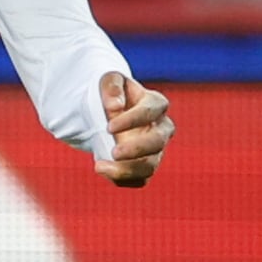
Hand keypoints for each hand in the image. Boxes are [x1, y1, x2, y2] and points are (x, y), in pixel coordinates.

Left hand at [95, 73, 171, 187]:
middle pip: (158, 142)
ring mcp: (156, 150)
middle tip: (114, 152)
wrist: (110, 115)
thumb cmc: (114, 95)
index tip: (109, 127)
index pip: (151, 111)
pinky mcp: (146, 165)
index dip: (132, 120)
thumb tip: (114, 106)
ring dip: (128, 170)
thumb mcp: (109, 81)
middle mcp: (161, 128)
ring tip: (100, 166)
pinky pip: (140, 179)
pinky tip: (104, 170)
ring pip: (151, 166)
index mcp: (156, 104)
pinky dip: (122, 179)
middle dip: (136, 149)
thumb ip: (112, 87)